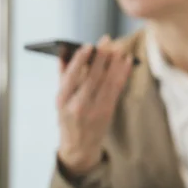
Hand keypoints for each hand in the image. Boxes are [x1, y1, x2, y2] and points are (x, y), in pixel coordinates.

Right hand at [56, 36, 133, 174]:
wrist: (79, 146)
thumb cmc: (68, 118)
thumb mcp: (60, 99)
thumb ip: (62, 76)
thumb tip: (63, 52)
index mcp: (62, 100)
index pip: (71, 76)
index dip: (80, 60)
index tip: (87, 45)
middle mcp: (77, 106)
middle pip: (92, 77)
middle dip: (101, 57)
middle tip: (107, 41)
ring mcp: (94, 110)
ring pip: (107, 82)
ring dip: (115, 63)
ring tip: (119, 48)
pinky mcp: (107, 112)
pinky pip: (117, 89)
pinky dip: (123, 74)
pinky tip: (127, 61)